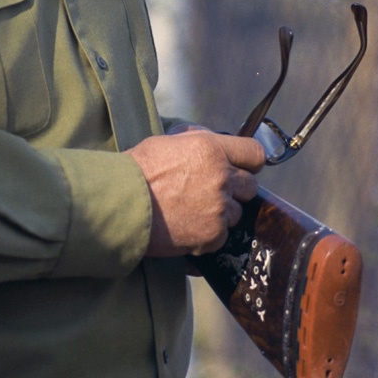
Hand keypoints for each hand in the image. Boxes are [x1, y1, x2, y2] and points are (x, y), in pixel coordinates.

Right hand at [126, 130, 264, 256]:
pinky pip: (222, 234)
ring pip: (236, 212)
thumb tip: (212, 141)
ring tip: (194, 210)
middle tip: (211, 190)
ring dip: (221, 212)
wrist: (123, 204)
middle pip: (250, 186)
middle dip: (234, 188)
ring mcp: (219, 209)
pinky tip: (188, 226)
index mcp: (212, 150)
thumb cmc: (139, 169)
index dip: (248, 161)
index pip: (255, 153)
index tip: (241, 167)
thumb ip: (197, 141)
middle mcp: (222, 178)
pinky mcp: (213, 236)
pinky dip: (209, 233)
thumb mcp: (168, 141)